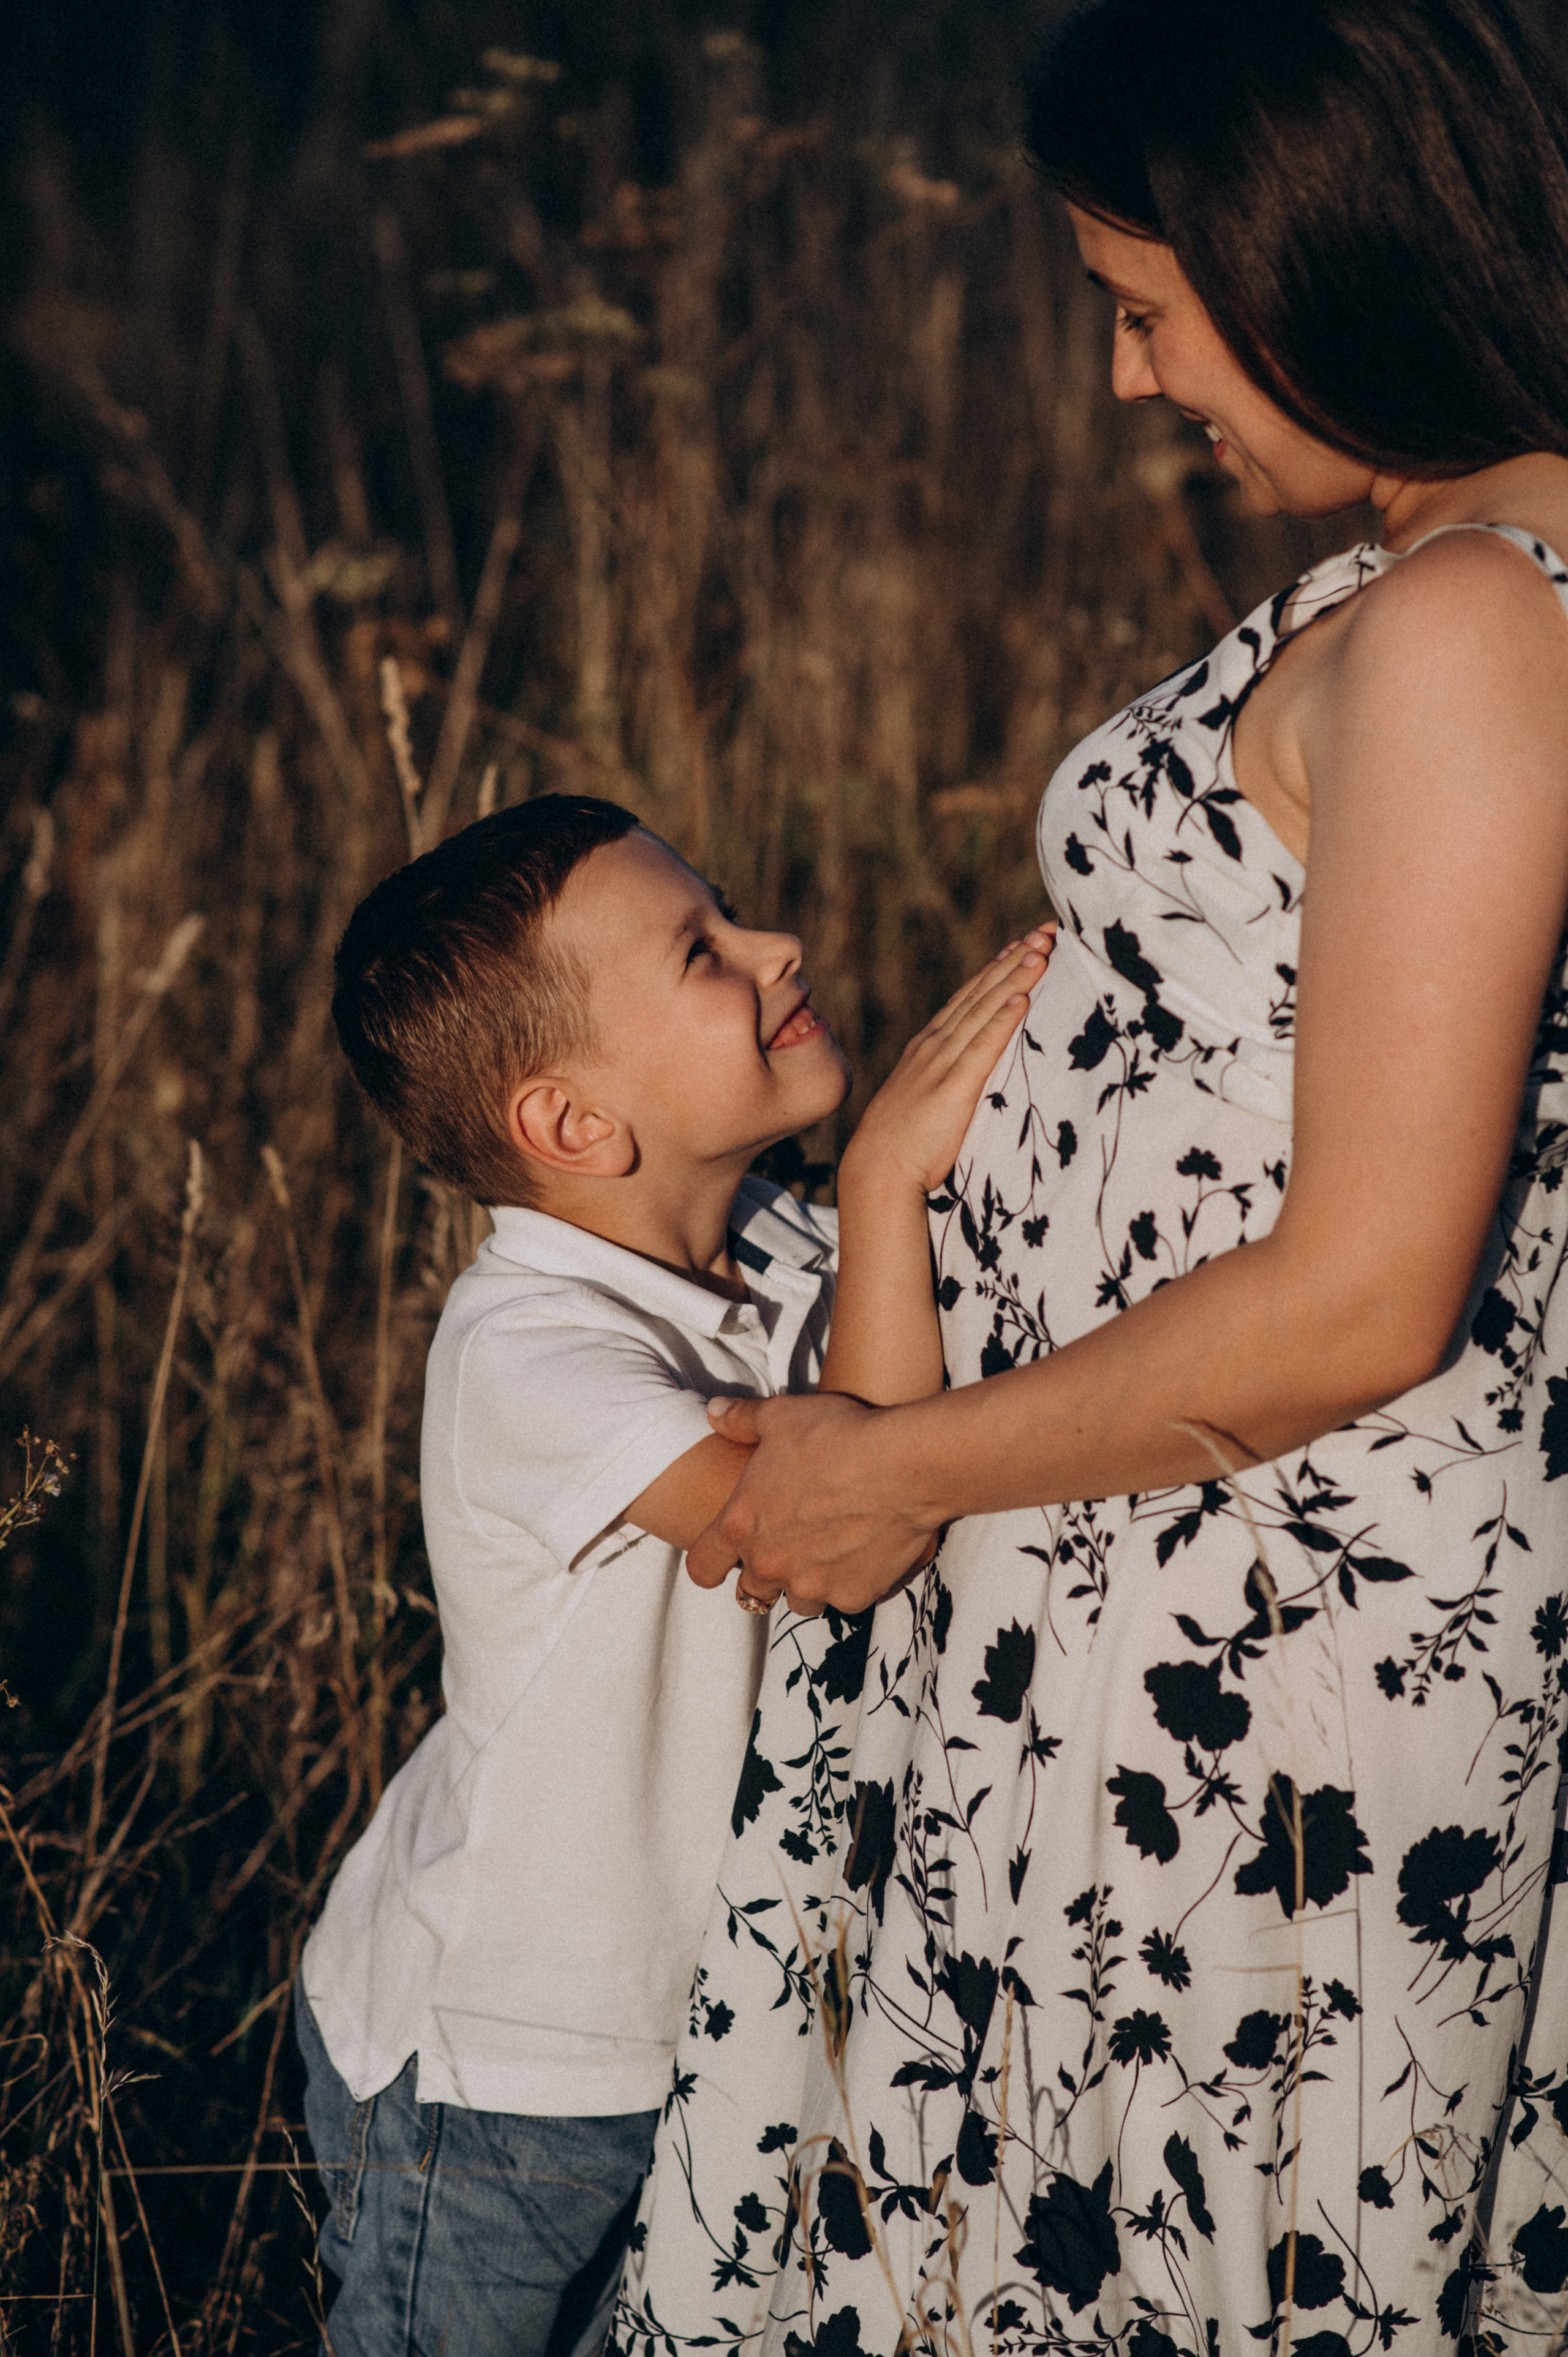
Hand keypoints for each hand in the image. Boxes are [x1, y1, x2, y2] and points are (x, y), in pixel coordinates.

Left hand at [687, 1391, 939, 1615]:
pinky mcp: (853, 1596)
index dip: (709, 1564)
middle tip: (788, 1546)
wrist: (904, 1465)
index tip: (722, 1560)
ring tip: (827, 1552)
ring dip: (806, 1582)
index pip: (701, 1568)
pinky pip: (843, 1599)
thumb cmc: (837, 1437)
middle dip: (765, 1574)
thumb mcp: (781, 1416)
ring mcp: (812, 1586)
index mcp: (741, 1526)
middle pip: (751, 1592)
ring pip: (798, 1600)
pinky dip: (850, 1582)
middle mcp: (770, 1565)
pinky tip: (865, 1553)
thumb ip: (741, 1420)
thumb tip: (714, 1414)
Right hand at [843, 929, 1054, 1195]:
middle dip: (1015, 960)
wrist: (878, 1171)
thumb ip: (948, 1080)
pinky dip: (1002, 1020)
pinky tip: (1022, 998)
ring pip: (985, 1010)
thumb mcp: (927, 1100)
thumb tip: (969, 1077)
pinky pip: (983, 1047)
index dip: (998, 968)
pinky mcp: (954, 1088)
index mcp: (930, 1048)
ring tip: (1042, 949)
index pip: (970, 998)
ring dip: (1014, 978)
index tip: (1023, 943)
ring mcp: (943, 1064)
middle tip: (1046, 931)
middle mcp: (936, 1046)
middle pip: (981, 993)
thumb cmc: (904, 1146)